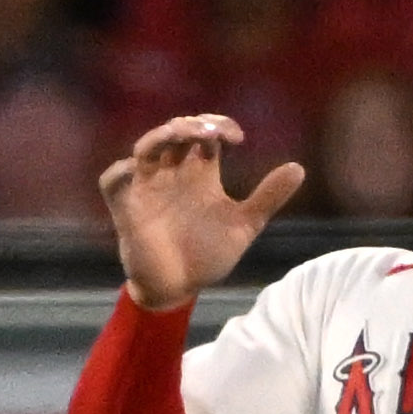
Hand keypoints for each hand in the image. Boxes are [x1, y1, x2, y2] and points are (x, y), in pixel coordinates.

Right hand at [99, 113, 304, 307]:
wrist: (180, 289)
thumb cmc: (208, 255)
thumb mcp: (245, 225)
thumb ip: (267, 197)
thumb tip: (299, 168)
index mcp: (200, 173)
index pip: (205, 133)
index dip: (219, 125)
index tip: (237, 138)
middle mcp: (173, 174)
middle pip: (175, 132)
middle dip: (191, 124)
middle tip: (211, 131)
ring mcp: (148, 188)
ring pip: (146, 147)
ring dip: (161, 135)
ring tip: (182, 134)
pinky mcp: (127, 209)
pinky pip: (113, 181)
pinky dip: (120, 172)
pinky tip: (135, 167)